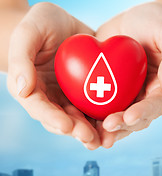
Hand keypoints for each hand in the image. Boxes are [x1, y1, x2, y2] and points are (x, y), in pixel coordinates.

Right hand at [7, 2, 100, 149]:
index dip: (52, 119)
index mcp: (31, 89)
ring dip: (90, 131)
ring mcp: (67, 97)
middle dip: (75, 130)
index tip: (66, 126)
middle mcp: (49, 98)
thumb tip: (24, 89)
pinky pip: (93, 107)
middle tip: (90, 138)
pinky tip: (113, 124)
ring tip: (102, 140)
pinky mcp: (84, 93)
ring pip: (78, 118)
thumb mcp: (28, 34)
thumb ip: (21, 60)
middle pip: (61, 119)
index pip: (39, 108)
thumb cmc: (40, 24)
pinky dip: (102, 117)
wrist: (62, 23)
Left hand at [96, 2, 161, 147]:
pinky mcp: (110, 95)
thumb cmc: (156, 25)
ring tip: (93, 137)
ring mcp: (127, 99)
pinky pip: (101, 109)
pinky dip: (92, 118)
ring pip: (118, 120)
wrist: (133, 23)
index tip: (129, 117)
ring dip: (105, 130)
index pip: (155, 105)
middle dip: (121, 126)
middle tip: (106, 128)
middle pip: (135, 119)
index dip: (143, 113)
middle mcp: (145, 99)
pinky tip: (81, 123)